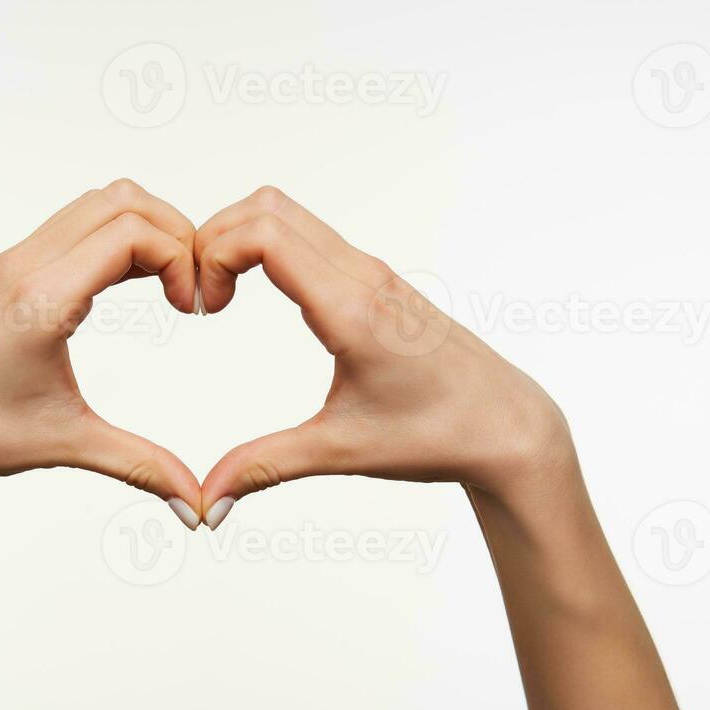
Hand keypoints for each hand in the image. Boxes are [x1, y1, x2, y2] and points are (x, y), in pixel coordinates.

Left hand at [0, 179, 204, 529]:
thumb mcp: (66, 444)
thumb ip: (140, 467)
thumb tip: (199, 507)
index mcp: (42, 300)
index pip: (131, 234)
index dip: (180, 259)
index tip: (192, 309)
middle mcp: (26, 265)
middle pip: (122, 200)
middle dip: (174, 234)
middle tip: (190, 289)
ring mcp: (13, 260)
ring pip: (97, 202)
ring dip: (145, 230)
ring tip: (167, 286)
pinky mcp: (8, 267)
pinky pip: (74, 224)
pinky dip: (115, 237)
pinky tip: (131, 284)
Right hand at [195, 187, 575, 528]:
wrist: (508, 425)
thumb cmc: (438, 435)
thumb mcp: (340, 452)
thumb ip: (263, 468)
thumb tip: (203, 502)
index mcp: (351, 310)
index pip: (265, 235)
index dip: (213, 255)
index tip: (204, 309)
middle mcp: (362, 276)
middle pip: (267, 207)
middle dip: (214, 239)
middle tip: (201, 298)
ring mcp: (372, 272)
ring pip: (288, 214)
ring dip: (240, 240)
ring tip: (221, 297)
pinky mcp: (376, 280)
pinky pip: (309, 236)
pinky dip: (266, 248)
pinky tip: (256, 296)